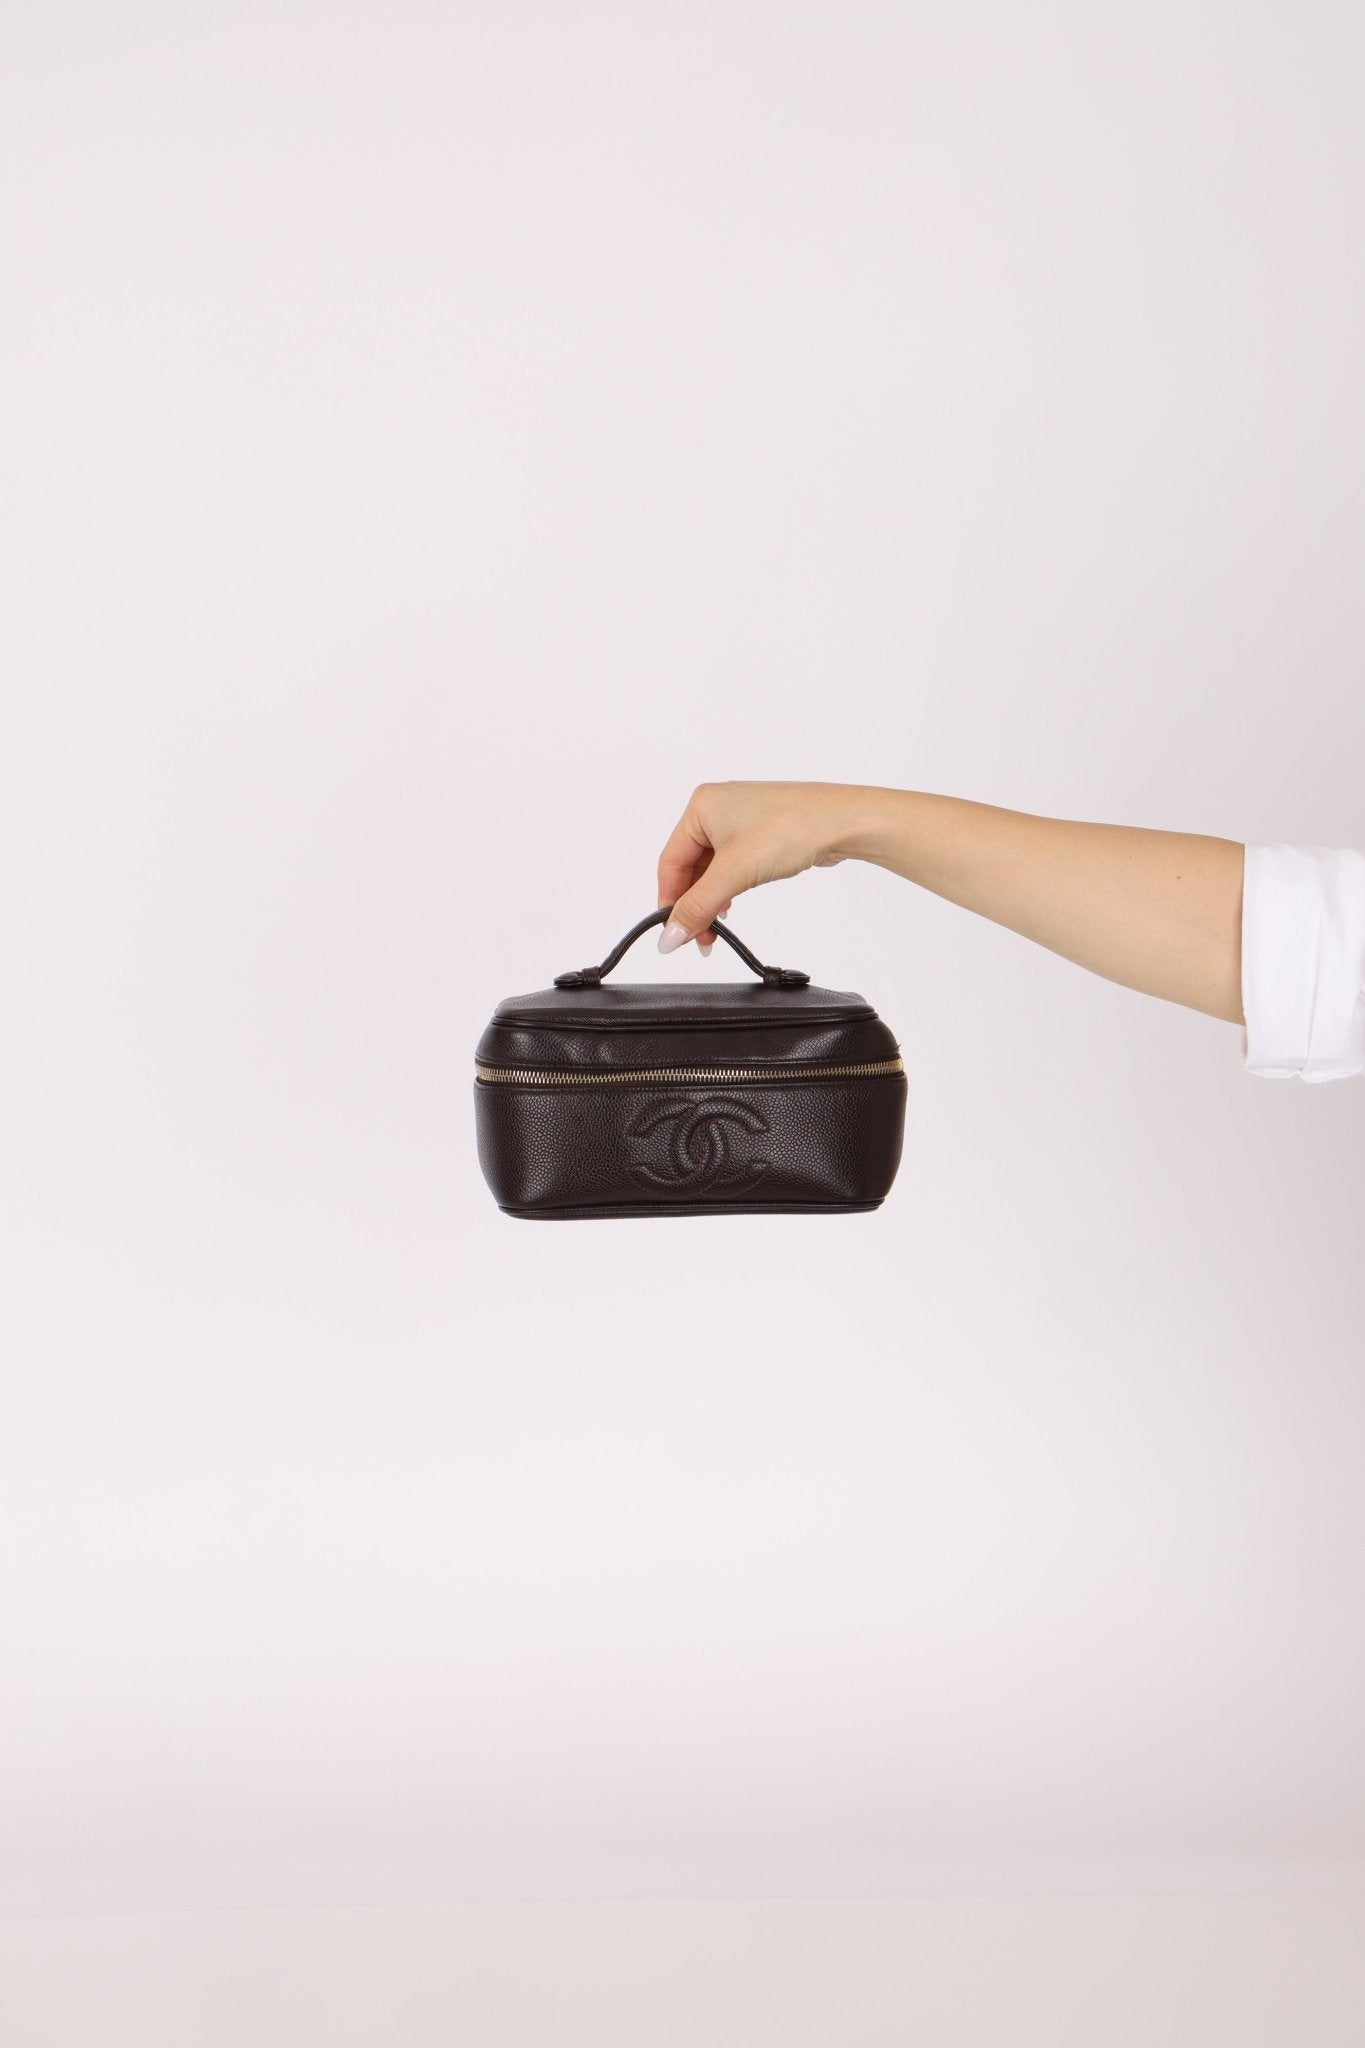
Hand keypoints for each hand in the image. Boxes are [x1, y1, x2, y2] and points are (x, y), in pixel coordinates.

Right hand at [655, 780, 866, 953]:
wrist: (843, 822)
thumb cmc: (791, 829)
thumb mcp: (734, 874)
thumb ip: (697, 907)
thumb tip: (669, 936)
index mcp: (700, 806)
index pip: (671, 862)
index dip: (670, 900)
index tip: (674, 933)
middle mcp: (718, 807)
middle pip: (690, 866)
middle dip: (693, 904)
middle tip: (699, 937)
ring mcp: (741, 818)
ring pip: (712, 868)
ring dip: (711, 899)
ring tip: (717, 927)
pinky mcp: (762, 831)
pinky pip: (733, 864)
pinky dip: (729, 887)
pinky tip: (732, 905)